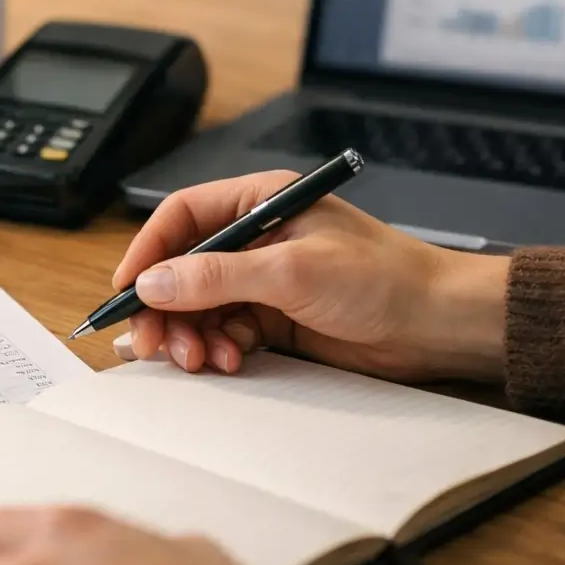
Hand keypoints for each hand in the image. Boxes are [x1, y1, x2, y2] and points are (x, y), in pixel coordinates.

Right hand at [111, 171, 508, 382]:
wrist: (439, 324)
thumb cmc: (385, 278)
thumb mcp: (292, 271)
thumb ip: (218, 276)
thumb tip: (155, 283)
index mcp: (261, 202)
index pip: (182, 217)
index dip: (148, 251)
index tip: (126, 289)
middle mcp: (258, 237)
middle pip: (183, 268)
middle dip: (164, 307)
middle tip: (153, 342)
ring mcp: (265, 280)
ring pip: (200, 306)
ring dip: (191, 334)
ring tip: (199, 359)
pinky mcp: (277, 318)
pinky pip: (226, 332)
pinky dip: (219, 349)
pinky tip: (230, 361)